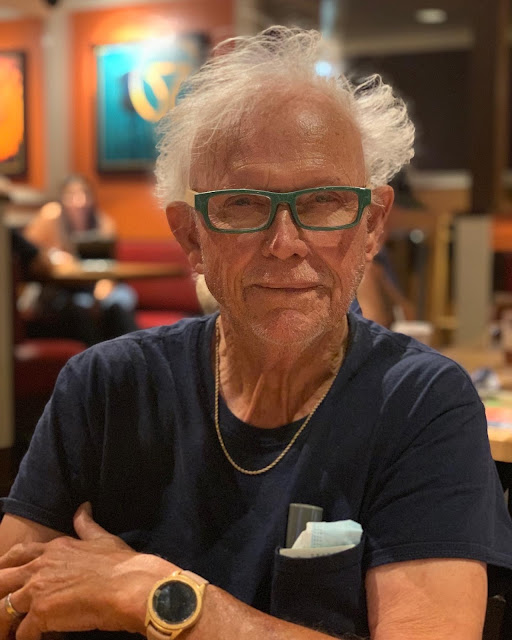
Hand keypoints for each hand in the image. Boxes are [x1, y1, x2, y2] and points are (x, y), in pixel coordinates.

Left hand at [0, 503, 174, 639]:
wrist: (132, 584)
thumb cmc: (123, 564)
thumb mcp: (103, 539)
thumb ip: (87, 526)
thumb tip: (83, 508)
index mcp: (55, 548)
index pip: (18, 554)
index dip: (6, 566)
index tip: (4, 578)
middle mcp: (41, 565)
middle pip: (0, 579)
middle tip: (4, 610)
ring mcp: (38, 588)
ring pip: (2, 608)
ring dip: (5, 623)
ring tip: (12, 633)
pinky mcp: (42, 612)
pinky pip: (22, 632)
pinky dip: (26, 639)